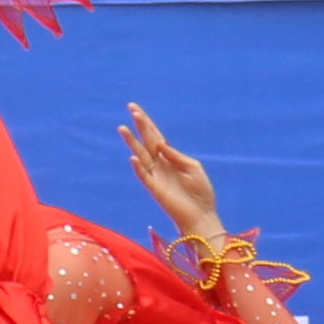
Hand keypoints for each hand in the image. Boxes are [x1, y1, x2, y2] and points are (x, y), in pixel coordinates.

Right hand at [117, 106, 229, 269]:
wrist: (201, 215)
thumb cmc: (200, 192)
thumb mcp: (193, 167)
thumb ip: (176, 155)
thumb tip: (161, 144)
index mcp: (170, 157)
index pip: (156, 136)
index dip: (147, 123)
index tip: (135, 109)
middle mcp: (160, 164)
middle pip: (146, 140)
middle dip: (140, 125)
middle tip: (131, 108)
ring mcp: (156, 176)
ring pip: (140, 155)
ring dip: (131, 142)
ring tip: (122, 128)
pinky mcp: (155, 189)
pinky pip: (144, 176)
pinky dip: (138, 167)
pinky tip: (133, 157)